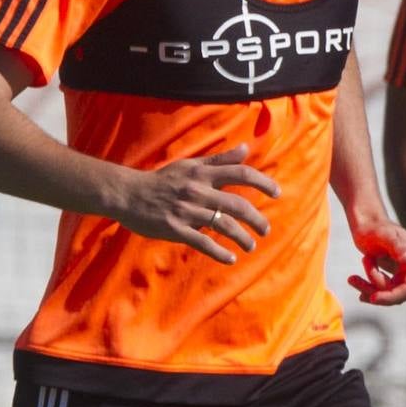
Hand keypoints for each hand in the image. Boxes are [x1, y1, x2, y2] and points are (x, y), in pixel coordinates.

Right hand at [114, 143, 279, 264]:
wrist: (128, 193)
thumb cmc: (163, 179)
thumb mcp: (191, 164)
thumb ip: (220, 159)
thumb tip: (246, 148)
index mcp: (203, 173)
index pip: (240, 173)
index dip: (262, 182)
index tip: (277, 193)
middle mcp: (197, 190)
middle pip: (237, 204)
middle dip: (256, 219)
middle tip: (265, 230)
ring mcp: (186, 210)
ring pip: (222, 224)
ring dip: (241, 238)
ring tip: (250, 246)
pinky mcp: (174, 228)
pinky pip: (201, 241)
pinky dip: (219, 251)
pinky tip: (230, 258)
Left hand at [346, 219, 405, 305]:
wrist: (368, 223)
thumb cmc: (373, 228)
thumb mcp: (383, 236)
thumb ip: (398, 247)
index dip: (392, 296)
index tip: (372, 298)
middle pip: (401, 294)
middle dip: (376, 289)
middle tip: (353, 280)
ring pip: (392, 294)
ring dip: (370, 286)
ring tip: (353, 276)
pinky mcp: (404, 276)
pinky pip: (388, 291)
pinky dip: (371, 288)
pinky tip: (356, 281)